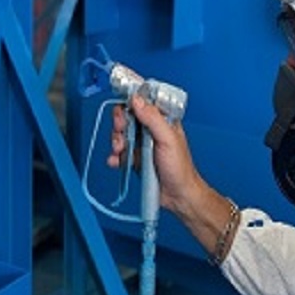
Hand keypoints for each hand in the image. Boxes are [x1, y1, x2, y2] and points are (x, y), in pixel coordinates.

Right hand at [107, 96, 202, 216]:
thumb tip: (137, 100)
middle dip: (119, 122)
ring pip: (121, 133)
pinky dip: (115, 156)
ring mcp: (141, 143)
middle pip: (127, 115)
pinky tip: (116, 161)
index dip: (131, 98)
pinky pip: (119, 152)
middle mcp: (151, 129)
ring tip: (120, 150)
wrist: (177, 196)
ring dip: (116, 140)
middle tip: (120, 130)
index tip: (121, 102)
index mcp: (162, 119)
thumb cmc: (180, 168)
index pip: (144, 100)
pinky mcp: (134, 158)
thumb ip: (153, 118)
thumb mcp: (168, 139)